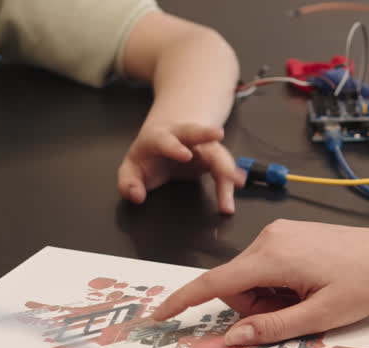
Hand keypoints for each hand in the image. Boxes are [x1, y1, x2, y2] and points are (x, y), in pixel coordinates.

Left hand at [118, 122, 244, 213]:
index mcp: (158, 137)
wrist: (165, 141)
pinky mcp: (212, 155)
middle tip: (218, 135)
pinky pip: (223, 165)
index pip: (164, 139)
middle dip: (205, 133)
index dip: (174, 146)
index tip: (185, 155)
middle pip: (194, 131)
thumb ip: (128, 184)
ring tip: (237, 181)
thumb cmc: (147, 158)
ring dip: (226, 165)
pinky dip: (231, 175)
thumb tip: (137, 196)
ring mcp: (200, 144)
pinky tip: (239, 183)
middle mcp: (181, 137)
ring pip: (214, 150)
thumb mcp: (131, 170)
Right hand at [153, 219, 368, 344]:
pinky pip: (265, 266)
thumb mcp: (319, 317)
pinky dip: (277, 284)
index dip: (183, 301)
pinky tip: (309, 285)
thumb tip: (232, 338)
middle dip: (253, 308)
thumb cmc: (365, 284)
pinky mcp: (287, 234)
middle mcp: (269, 238)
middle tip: (294, 314)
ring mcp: (278, 233)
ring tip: (308, 298)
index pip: (214, 284)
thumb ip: (271, 328)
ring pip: (249, 277)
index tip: (159, 316)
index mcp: (272, 257)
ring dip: (268, 297)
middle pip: (234, 285)